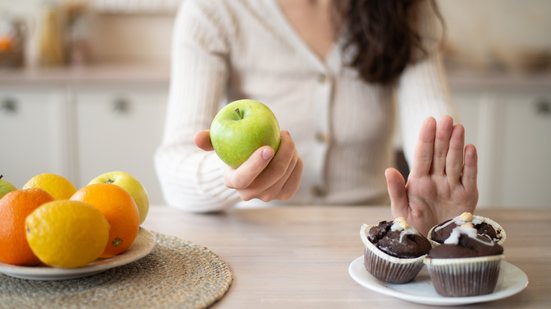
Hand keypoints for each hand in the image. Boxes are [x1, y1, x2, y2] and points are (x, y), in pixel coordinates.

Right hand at [194, 130, 302, 200]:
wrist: (248, 162)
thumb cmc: (232, 148)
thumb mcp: (218, 142)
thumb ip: (207, 139)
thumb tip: (197, 138)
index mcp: (233, 182)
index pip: (244, 178)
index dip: (256, 165)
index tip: (267, 148)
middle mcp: (250, 194)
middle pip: (271, 179)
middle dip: (282, 156)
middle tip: (285, 134)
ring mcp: (267, 196)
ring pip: (285, 178)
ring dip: (291, 156)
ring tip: (287, 139)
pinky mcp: (283, 194)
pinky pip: (295, 180)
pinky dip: (297, 165)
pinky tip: (294, 153)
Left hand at [385, 116, 477, 235]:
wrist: (432, 248)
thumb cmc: (413, 229)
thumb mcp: (401, 212)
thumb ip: (396, 191)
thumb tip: (389, 170)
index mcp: (418, 182)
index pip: (422, 156)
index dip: (426, 138)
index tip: (429, 121)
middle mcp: (436, 181)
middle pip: (439, 154)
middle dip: (442, 136)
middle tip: (445, 118)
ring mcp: (452, 187)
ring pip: (454, 162)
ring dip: (456, 145)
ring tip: (457, 127)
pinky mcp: (467, 197)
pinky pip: (469, 177)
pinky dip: (471, 164)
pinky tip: (470, 148)